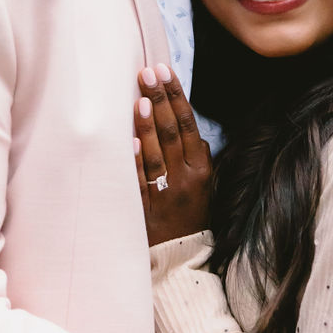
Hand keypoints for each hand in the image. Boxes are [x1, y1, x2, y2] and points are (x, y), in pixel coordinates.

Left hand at [133, 63, 212, 245]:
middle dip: (160, 99)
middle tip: (148, 72)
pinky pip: (139, 182)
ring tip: (140, 96)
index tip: (165, 72)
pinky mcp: (145, 210)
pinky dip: (134, 161)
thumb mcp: (204, 186)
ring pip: (155, 153)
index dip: (177, 96)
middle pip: (172, 133)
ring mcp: (165, 195)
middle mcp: (185, 180)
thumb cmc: (190, 217)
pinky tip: (128, 140)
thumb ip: (198, 157)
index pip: (189, 124)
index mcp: (201, 171)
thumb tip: (190, 128)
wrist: (181, 260)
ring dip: (147, 123)